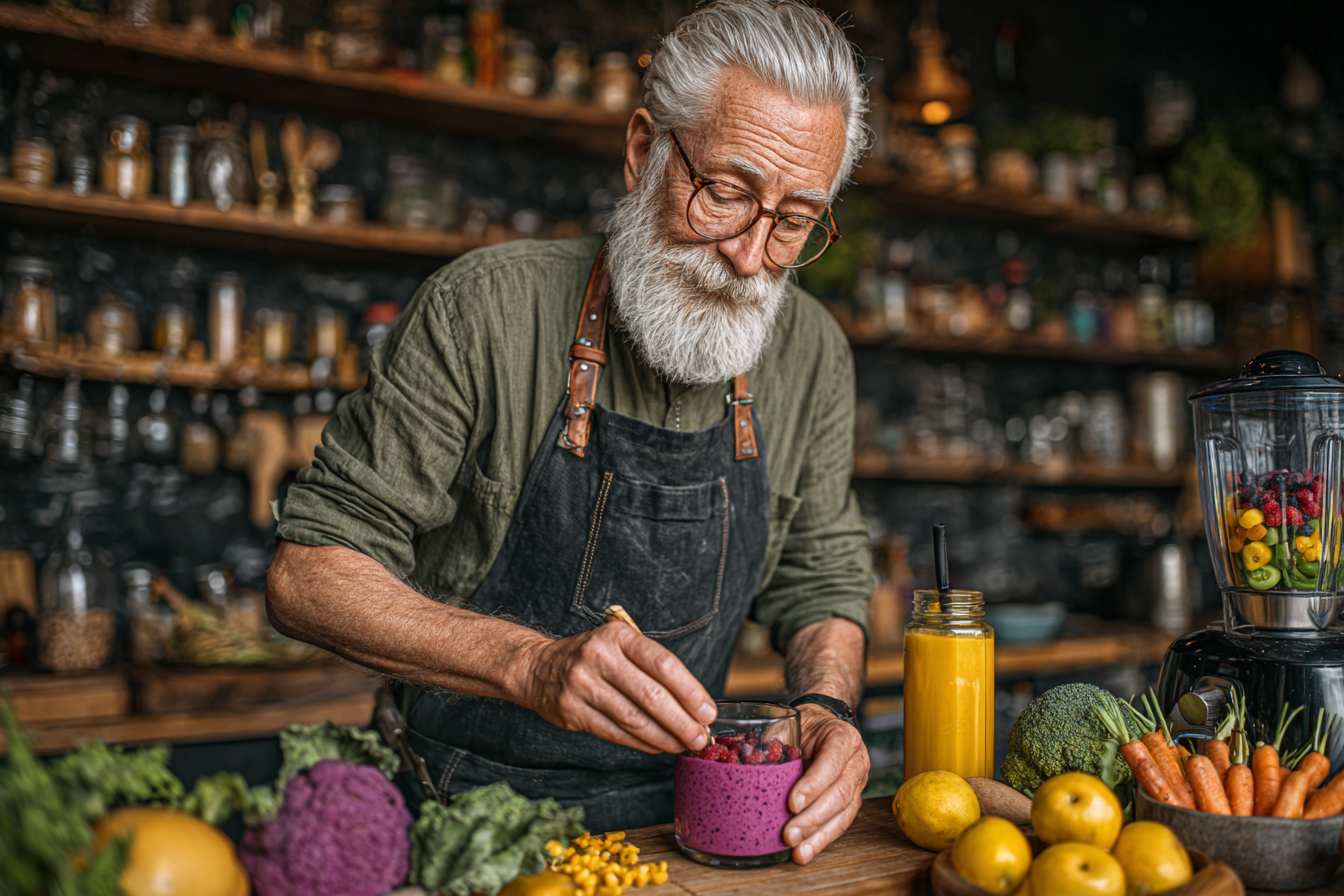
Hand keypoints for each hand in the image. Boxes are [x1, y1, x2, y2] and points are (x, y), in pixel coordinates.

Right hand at [522, 621, 715, 753]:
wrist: (538, 668)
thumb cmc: (592, 658)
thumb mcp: (619, 646)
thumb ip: (652, 668)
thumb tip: (694, 704)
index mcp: (618, 636)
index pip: (663, 664)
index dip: (690, 691)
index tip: (708, 712)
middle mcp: (599, 657)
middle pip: (651, 695)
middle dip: (682, 721)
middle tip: (700, 738)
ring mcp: (582, 684)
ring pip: (634, 719)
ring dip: (664, 737)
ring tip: (683, 745)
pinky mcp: (571, 709)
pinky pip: (615, 732)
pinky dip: (641, 743)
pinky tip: (658, 746)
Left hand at [784, 705, 868, 864]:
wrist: (823, 727)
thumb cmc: (805, 726)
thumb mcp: (789, 724)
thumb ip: (772, 741)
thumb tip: (746, 761)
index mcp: (842, 737)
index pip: (831, 762)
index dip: (813, 784)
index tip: (793, 803)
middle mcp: (856, 761)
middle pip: (840, 794)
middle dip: (813, 818)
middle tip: (789, 834)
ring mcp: (857, 784)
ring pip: (843, 814)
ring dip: (818, 836)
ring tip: (797, 851)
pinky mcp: (851, 802)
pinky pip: (840, 824)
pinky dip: (821, 840)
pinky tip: (805, 851)